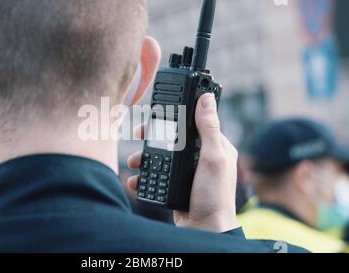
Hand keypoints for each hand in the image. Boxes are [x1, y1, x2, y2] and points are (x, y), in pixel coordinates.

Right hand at [127, 93, 238, 232]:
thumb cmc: (214, 196)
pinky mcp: (175, 184)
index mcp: (213, 146)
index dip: (177, 115)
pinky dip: (144, 177)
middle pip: (171, 138)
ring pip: (160, 156)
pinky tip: (137, 180)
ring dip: (144, 157)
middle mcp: (200, 157)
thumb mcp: (213, 158)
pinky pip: (156, 175)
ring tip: (134, 161)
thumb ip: (209, 128)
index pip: (194, 122)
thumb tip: (207, 99)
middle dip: (153, 137)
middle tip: (139, 135)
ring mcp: (186, 171)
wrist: (204, 229)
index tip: (160, 111)